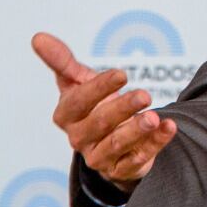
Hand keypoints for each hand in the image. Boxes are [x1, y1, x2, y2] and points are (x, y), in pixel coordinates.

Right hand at [33, 32, 176, 193]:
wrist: (110, 140)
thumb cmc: (92, 106)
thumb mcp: (78, 82)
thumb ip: (62, 61)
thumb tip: (38, 37)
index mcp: (67, 115)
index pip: (79, 102)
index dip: (99, 88)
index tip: (122, 74)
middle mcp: (80, 138)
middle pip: (99, 123)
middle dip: (121, 108)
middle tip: (144, 95)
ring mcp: (101, 156)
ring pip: (117, 145)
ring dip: (136, 130)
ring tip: (154, 118)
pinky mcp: (123, 168)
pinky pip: (139, 158)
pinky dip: (155, 143)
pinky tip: (168, 127)